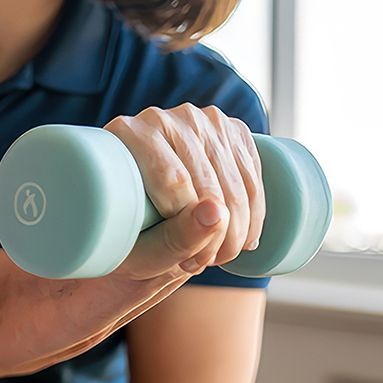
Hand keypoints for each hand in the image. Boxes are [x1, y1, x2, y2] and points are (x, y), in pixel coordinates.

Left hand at [105, 104, 263, 277]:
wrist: (137, 213)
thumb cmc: (127, 235)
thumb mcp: (139, 249)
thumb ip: (174, 237)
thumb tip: (215, 215)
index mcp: (127, 133)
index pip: (174, 180)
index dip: (189, 228)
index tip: (187, 260)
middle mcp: (162, 118)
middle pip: (208, 183)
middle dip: (217, 236)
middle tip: (203, 264)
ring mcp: (200, 120)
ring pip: (238, 183)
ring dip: (239, 230)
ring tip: (218, 257)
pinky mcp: (232, 131)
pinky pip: (255, 177)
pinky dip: (255, 215)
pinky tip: (243, 239)